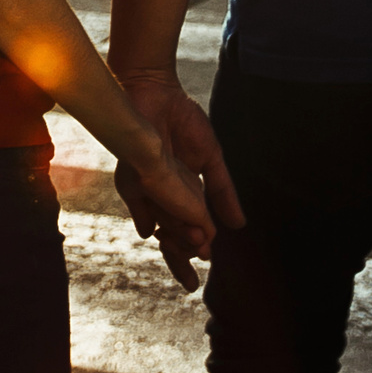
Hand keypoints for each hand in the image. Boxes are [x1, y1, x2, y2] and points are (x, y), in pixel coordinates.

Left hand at [112, 71, 243, 292]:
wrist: (155, 90)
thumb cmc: (182, 121)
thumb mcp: (210, 159)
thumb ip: (221, 192)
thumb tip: (238, 225)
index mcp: (176, 193)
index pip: (183, 231)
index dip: (193, 252)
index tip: (204, 268)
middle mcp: (157, 195)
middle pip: (167, 236)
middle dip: (178, 261)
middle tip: (190, 282)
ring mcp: (144, 186)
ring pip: (160, 224)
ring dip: (178, 239)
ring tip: (196, 250)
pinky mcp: (133, 174)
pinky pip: (148, 202)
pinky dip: (162, 216)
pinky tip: (169, 229)